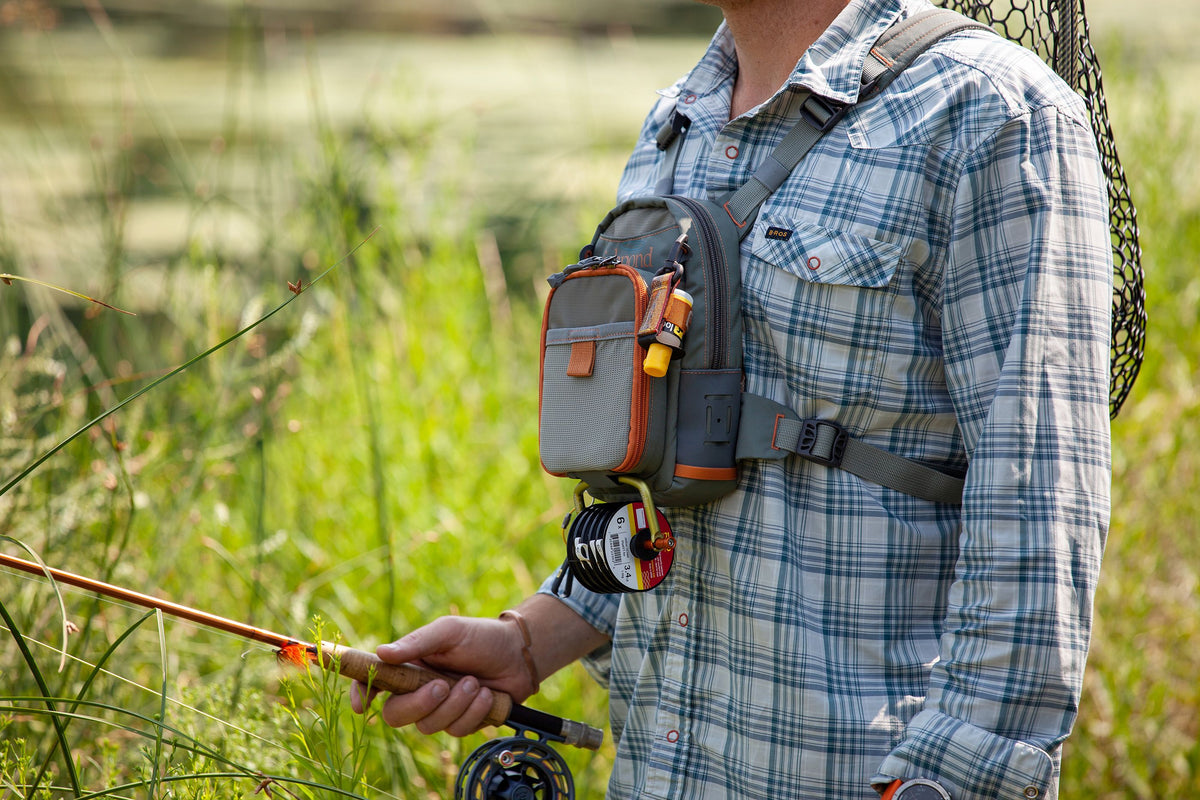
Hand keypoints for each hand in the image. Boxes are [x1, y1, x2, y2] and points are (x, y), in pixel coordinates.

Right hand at [349, 615, 530, 736]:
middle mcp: (419, 690)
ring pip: (429, 726)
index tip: (362, 705)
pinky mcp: (461, 722)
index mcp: (410, 665)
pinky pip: (457, 731)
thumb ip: (417, 642)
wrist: (519, 654)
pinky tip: (488, 695)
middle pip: (397, 715)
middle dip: (420, 703)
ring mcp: (440, 709)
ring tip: (475, 682)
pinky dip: (475, 712)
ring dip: (456, 704)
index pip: (376, 683)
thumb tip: (381, 653)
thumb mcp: (449, 631)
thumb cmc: (481, 636)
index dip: (362, 694)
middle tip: (443, 684)